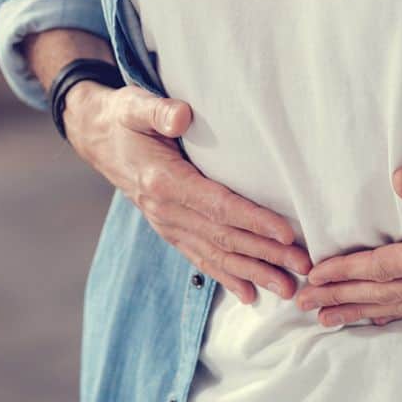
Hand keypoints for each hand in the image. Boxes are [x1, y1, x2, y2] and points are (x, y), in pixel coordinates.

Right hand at [63, 82, 311, 302]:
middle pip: (224, 237)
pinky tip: (250, 295)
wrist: (98, 140)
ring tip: (287, 289)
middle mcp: (166, 211)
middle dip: (266, 255)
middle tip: (303, 268)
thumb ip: (158, 111)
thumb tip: (181, 115)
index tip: (287, 234)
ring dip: (254, 274)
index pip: (218, 206)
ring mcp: (168, 226)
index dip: (254, 221)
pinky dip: (227, 278)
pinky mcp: (171, 231)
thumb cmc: (125, 120)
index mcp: (164, 182)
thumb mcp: (135, 106)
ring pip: (216, 255)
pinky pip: (201, 259)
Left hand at [295, 167, 401, 325]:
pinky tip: (377, 317)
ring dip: (359, 312)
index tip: (313, 276)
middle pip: (382, 293)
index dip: (345, 272)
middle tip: (302, 305)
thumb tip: (399, 180)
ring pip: (397, 306)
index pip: (384, 266)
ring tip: (326, 320)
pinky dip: (391, 314)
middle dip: (340, 298)